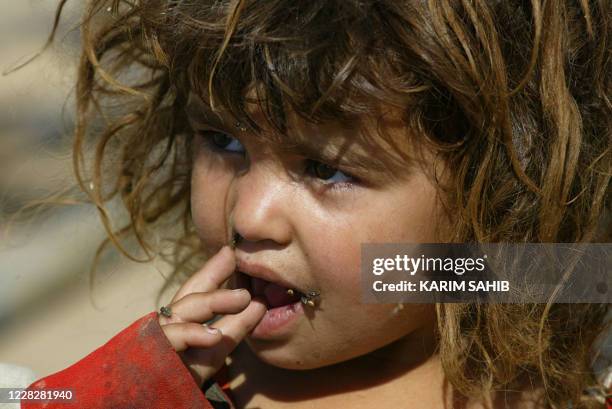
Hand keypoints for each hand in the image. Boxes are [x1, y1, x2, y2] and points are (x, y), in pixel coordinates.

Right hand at [157, 245, 265, 386]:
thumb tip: (260, 303)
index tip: (232, 251)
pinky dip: (192, 334)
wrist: (158, 401)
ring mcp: (157, 337)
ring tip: (243, 297)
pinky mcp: (150, 355)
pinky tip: (214, 334)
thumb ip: (235, 326)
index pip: (197, 287)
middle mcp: (167, 322)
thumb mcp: (216, 348)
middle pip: (190, 294)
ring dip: (212, 302)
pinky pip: (170, 340)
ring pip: (181, 311)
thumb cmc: (184, 373)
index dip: (214, 269)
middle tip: (244, 269)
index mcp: (181, 317)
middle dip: (216, 278)